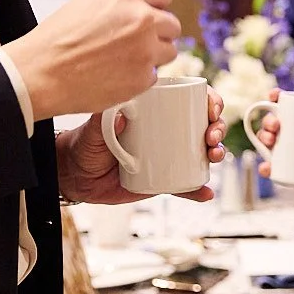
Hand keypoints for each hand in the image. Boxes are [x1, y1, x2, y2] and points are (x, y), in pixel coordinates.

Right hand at [1, 0, 178, 118]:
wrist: (41, 72)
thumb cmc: (57, 36)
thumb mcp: (87, 1)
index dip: (155, 8)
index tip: (147, 18)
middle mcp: (143, 18)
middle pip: (172, 25)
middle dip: (158, 34)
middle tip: (134, 43)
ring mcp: (145, 49)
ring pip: (169, 52)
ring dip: (153, 56)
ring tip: (123, 60)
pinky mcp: (143, 78)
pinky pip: (153, 76)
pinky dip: (139, 78)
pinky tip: (116, 75)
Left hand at [58, 87, 228, 203]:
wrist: (76, 176)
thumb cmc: (85, 144)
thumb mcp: (93, 129)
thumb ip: (104, 120)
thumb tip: (125, 114)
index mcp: (156, 110)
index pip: (190, 100)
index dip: (209, 102)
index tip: (211, 109)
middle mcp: (168, 131)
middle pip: (203, 125)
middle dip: (217, 128)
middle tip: (211, 137)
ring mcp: (169, 156)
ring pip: (201, 153)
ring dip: (216, 154)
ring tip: (213, 158)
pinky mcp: (164, 180)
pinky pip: (186, 185)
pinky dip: (198, 190)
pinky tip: (206, 193)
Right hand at [250, 87, 293, 182]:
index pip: (283, 102)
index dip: (274, 96)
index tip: (275, 95)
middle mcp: (286, 130)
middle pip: (270, 120)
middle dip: (268, 121)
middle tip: (276, 126)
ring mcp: (282, 148)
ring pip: (266, 140)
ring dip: (264, 139)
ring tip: (271, 142)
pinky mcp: (282, 166)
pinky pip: (269, 165)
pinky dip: (265, 167)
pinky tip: (266, 168)